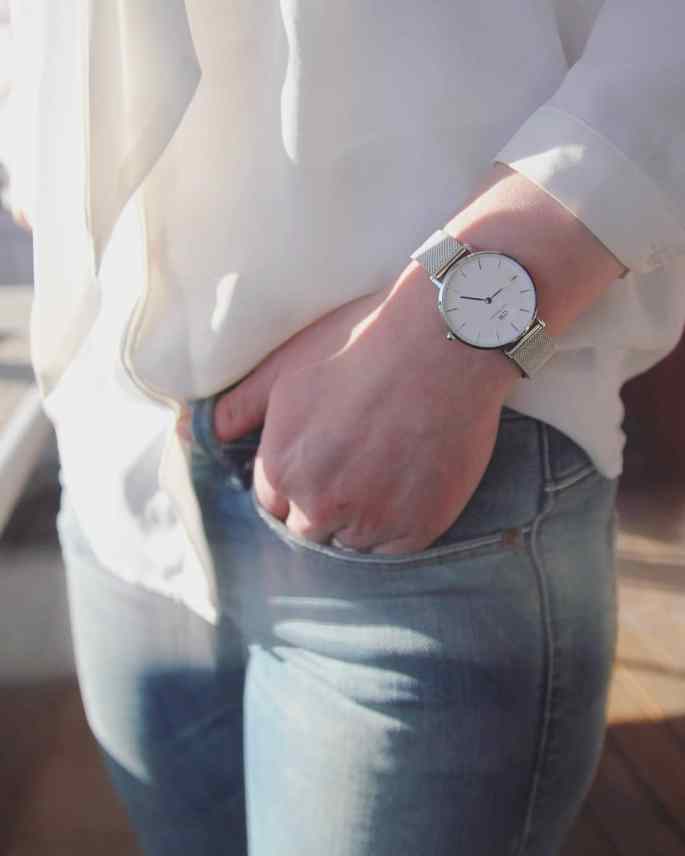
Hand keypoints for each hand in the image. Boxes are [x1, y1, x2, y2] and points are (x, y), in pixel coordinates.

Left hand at [206, 160, 626, 553]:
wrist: (441, 340)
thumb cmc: (359, 344)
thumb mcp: (283, 369)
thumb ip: (234, 410)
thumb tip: (183, 433)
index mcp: (282, 469)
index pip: (274, 505)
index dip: (296, 483)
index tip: (323, 461)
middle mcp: (320, 503)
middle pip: (311, 528)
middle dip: (325, 504)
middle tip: (356, 465)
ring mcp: (371, 519)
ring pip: (353, 542)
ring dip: (361, 518)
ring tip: (385, 473)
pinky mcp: (418, 526)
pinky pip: (396, 548)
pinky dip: (399, 525)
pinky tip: (409, 486)